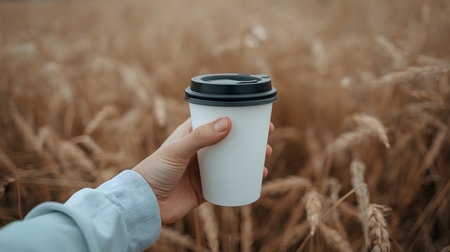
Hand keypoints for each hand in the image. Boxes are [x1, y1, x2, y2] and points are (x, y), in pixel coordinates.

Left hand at [132, 117, 274, 224]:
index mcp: (190, 134)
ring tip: (265, 156)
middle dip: (248, 138)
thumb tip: (228, 123)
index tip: (253, 115)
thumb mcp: (177, 149)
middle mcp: (199, 150)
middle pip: (229, 140)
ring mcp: (203, 169)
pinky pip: (229, 182)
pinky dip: (244, 178)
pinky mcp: (206, 188)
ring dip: (250, 157)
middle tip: (266, 136)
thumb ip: (200, 137)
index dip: (234, 116)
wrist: (145, 204)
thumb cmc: (154, 170)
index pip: (215, 119)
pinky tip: (258, 176)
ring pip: (232, 160)